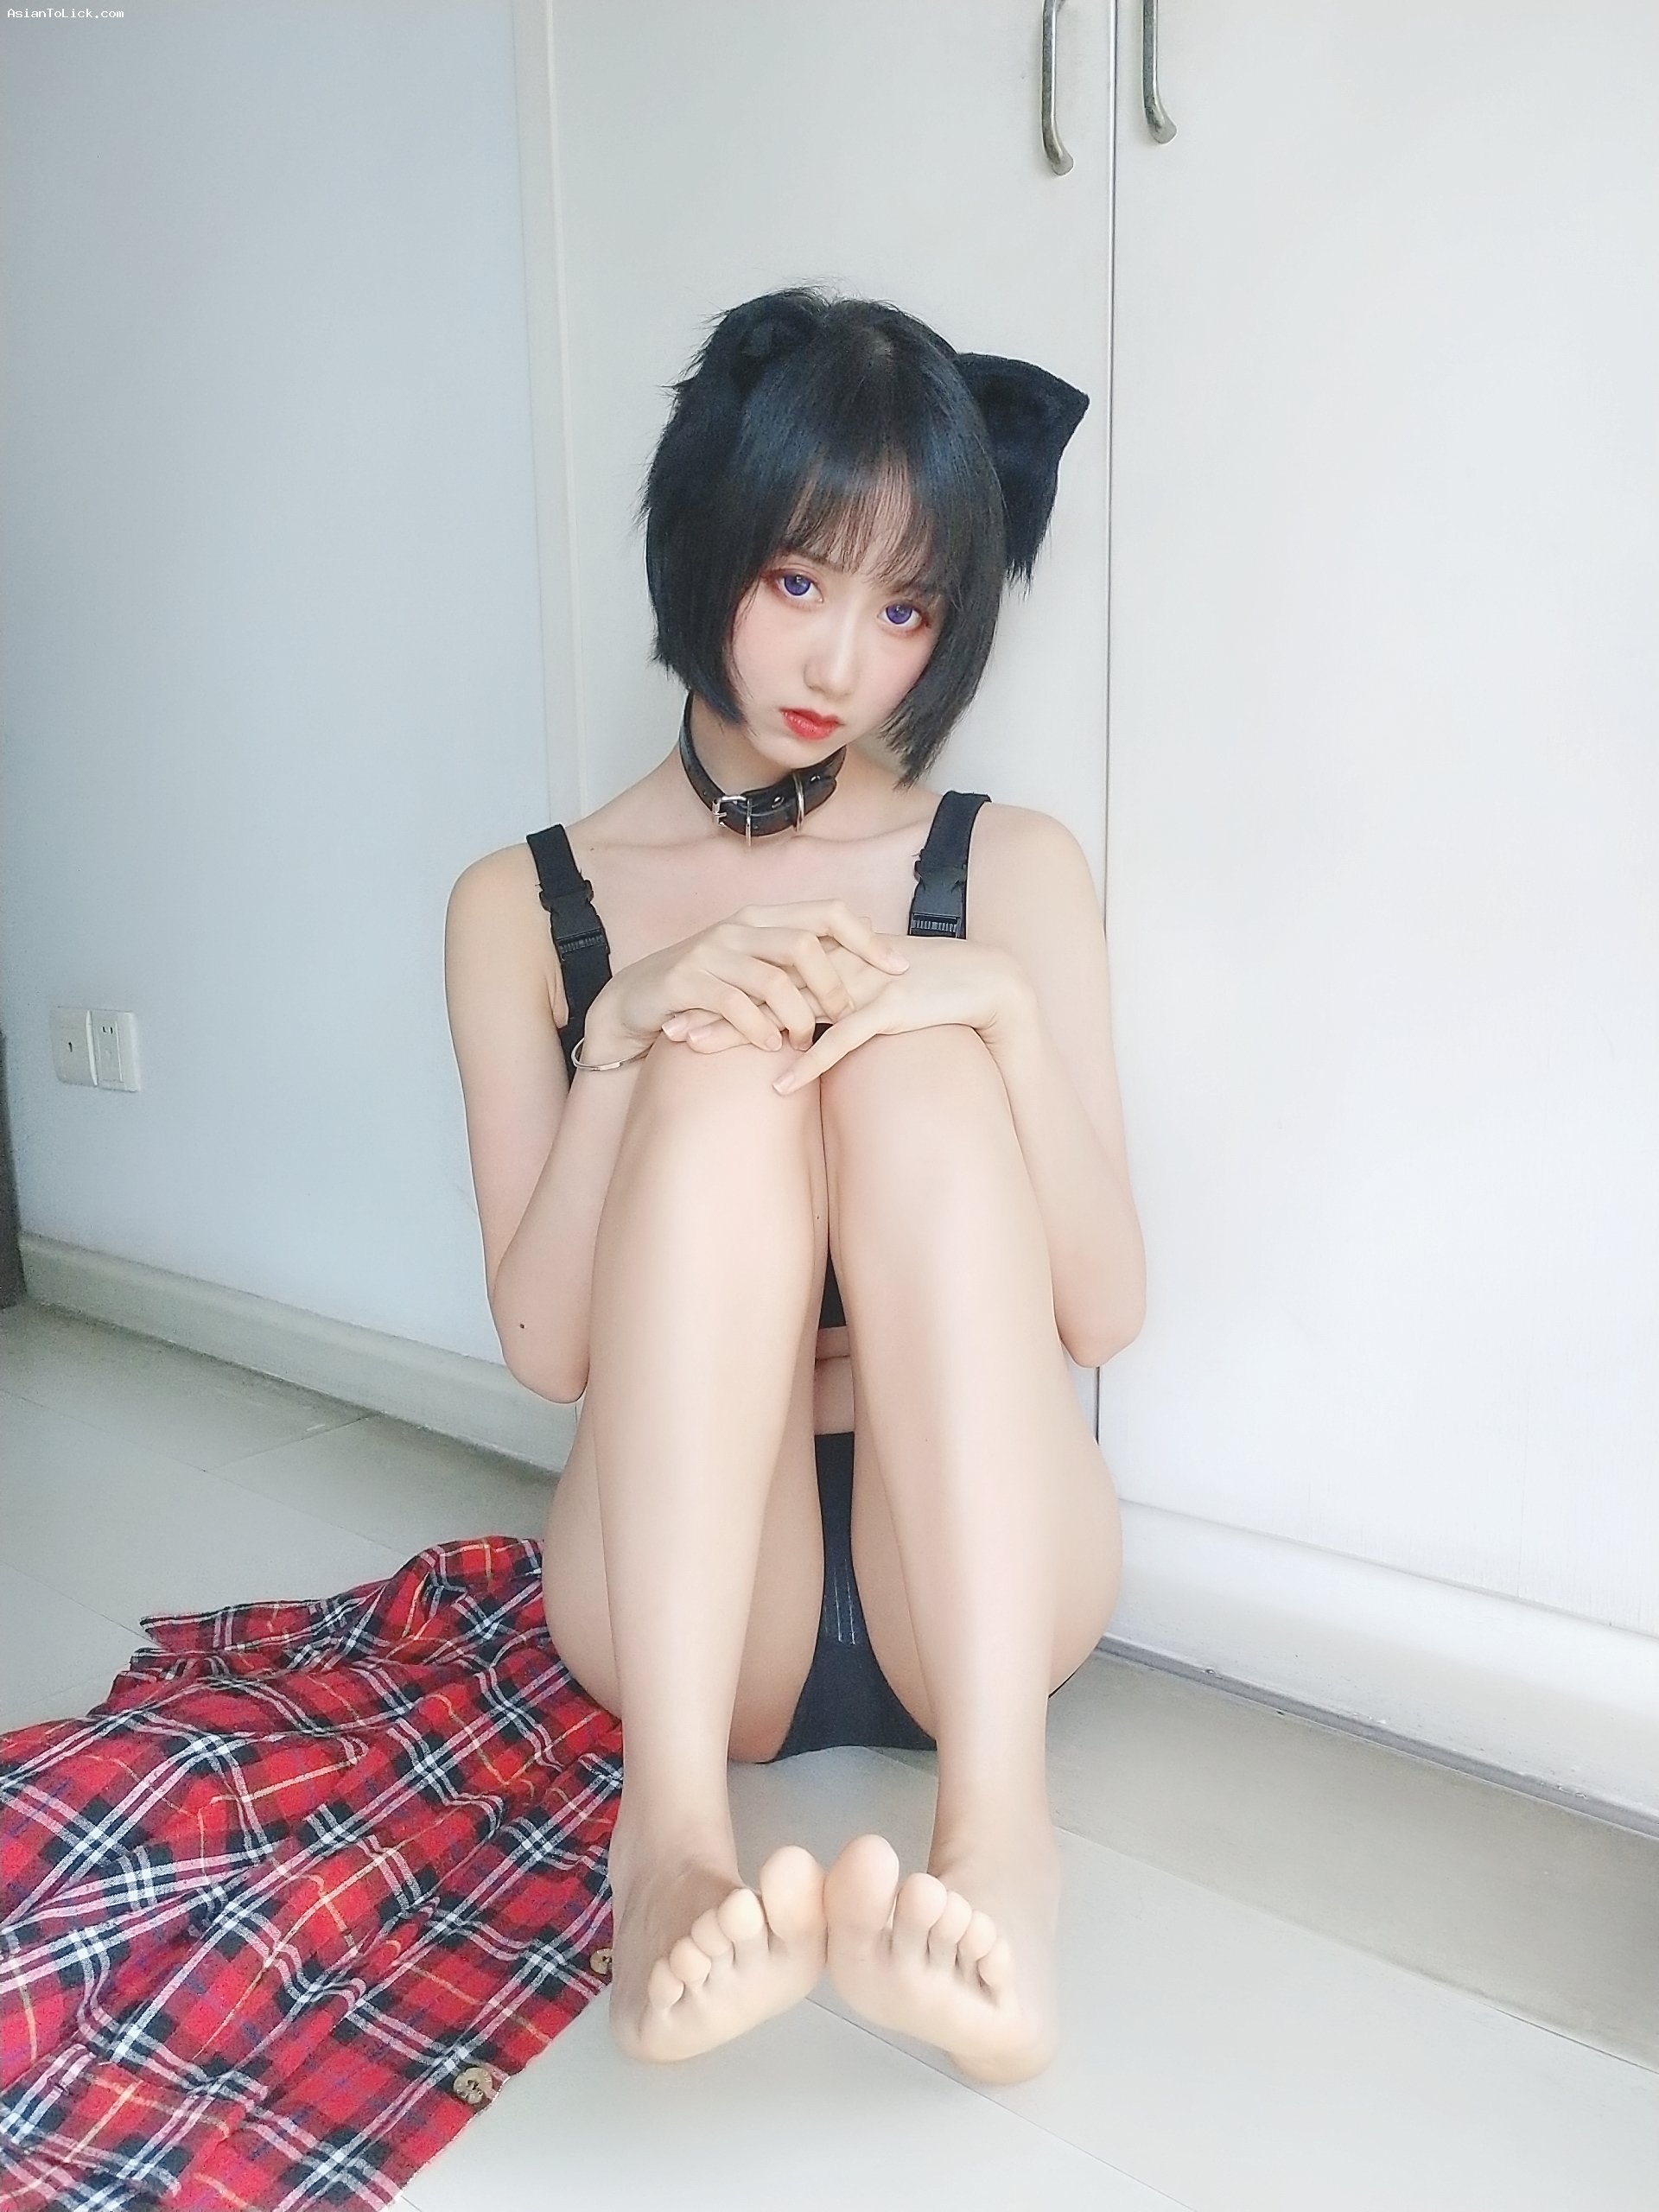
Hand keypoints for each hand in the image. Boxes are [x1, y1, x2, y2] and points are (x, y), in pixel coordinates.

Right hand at [600, 900, 909, 1056]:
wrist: (635, 998)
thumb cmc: (707, 985)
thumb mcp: (755, 963)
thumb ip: (800, 955)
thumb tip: (864, 942)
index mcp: (763, 918)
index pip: (828, 911)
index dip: (867, 938)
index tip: (899, 967)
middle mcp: (739, 928)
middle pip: (805, 943)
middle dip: (834, 984)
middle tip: (847, 1016)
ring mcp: (711, 953)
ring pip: (773, 980)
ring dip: (798, 1017)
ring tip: (805, 1040)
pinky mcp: (687, 983)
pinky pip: (735, 1006)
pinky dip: (759, 1030)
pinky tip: (770, 1047)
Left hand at [667, 936, 1018, 1089]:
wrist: (988, 982)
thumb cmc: (931, 988)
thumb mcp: (874, 987)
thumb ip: (837, 996)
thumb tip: (803, 1020)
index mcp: (833, 957)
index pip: (765, 970)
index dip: (722, 988)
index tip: (681, 1007)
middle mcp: (838, 965)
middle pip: (762, 985)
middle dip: (713, 1007)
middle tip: (669, 1028)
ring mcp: (861, 985)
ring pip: (787, 1007)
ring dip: (740, 1031)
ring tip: (698, 1049)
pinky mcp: (888, 1009)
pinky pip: (840, 1040)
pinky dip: (807, 1063)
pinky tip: (777, 1086)